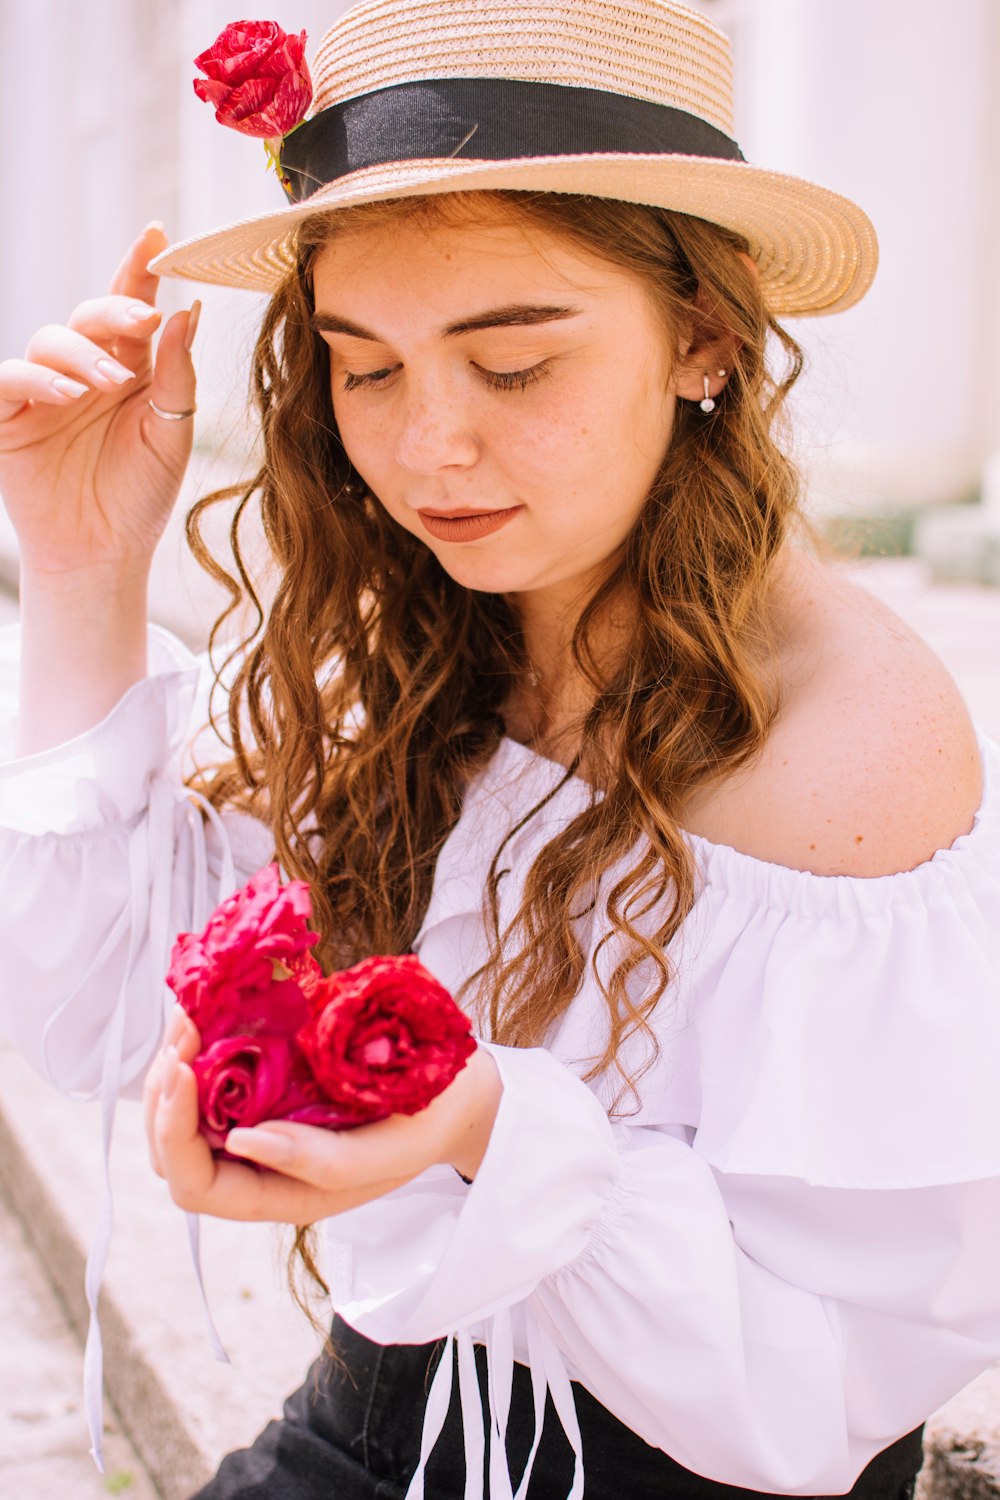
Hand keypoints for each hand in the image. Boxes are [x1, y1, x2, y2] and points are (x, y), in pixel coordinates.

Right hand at [0, 222, 197, 580]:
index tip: (156, 236)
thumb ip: (178, 374)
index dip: (140, 269)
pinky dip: (36, 379)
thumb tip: (187, 310)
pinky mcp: (9, 416)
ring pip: (50, 340)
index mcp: (130, 368)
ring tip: (108, 384)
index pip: (132, 308)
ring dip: (81, 354)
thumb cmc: (140, 495)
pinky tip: (67, 394)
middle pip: (90, 315)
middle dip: (115, 311)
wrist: (104, 552)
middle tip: (142, 322)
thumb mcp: (172, 433)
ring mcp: (44, 391)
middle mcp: (86, 370)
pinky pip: (9, 378)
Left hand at [144, 1008, 502, 1224]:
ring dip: (175, 1060)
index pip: (197, 1186)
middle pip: (173, 1150)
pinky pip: (213, 1070)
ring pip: (184, 1108)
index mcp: (280, 1195)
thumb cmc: (423, 1125)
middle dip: (163, 1093)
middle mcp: (257, 1164)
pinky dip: (203, 1038)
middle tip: (183, 1031)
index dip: (175, 1132)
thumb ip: (318, 1161)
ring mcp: (258, 1120)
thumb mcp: (384, 1153)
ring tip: (188, 1014)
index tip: (185, 1068)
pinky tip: (209, 1005)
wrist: (456, 1089)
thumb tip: (241, 1141)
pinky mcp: (268, 1082)